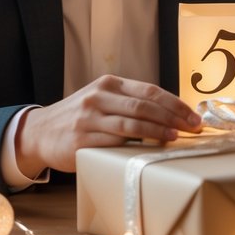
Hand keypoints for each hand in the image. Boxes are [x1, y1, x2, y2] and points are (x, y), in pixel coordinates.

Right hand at [17, 75, 201, 172]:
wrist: (39, 132)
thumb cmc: (80, 117)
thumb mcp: (102, 99)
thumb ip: (128, 102)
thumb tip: (172, 114)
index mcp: (109, 84)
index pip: (150, 91)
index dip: (175, 104)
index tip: (194, 116)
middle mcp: (99, 97)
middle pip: (144, 106)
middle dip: (173, 117)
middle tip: (193, 128)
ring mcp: (89, 119)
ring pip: (132, 124)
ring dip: (158, 131)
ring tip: (176, 137)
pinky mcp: (82, 141)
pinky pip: (114, 142)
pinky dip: (136, 146)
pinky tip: (150, 150)